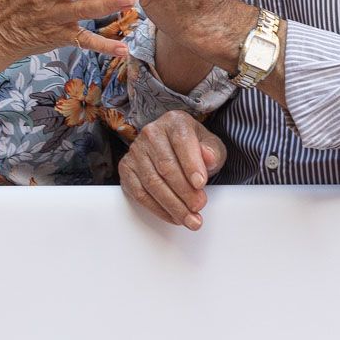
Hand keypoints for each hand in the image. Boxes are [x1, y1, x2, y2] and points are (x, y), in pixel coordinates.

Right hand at [120, 111, 226, 229]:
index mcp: (174, 121)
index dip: (191, 165)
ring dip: (172, 205)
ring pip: (153, 183)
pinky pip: (140, 193)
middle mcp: (151, 133)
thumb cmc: (195, 147)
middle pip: (166, 166)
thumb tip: (208, 157)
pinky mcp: (126, 169)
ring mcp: (136, 151)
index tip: (201, 184)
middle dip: (184, 191)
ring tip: (189, 218)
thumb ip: (213, 152)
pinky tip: (173, 216)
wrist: (175, 149)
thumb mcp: (211, 145)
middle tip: (198, 206)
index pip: (181, 142)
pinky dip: (157, 209)